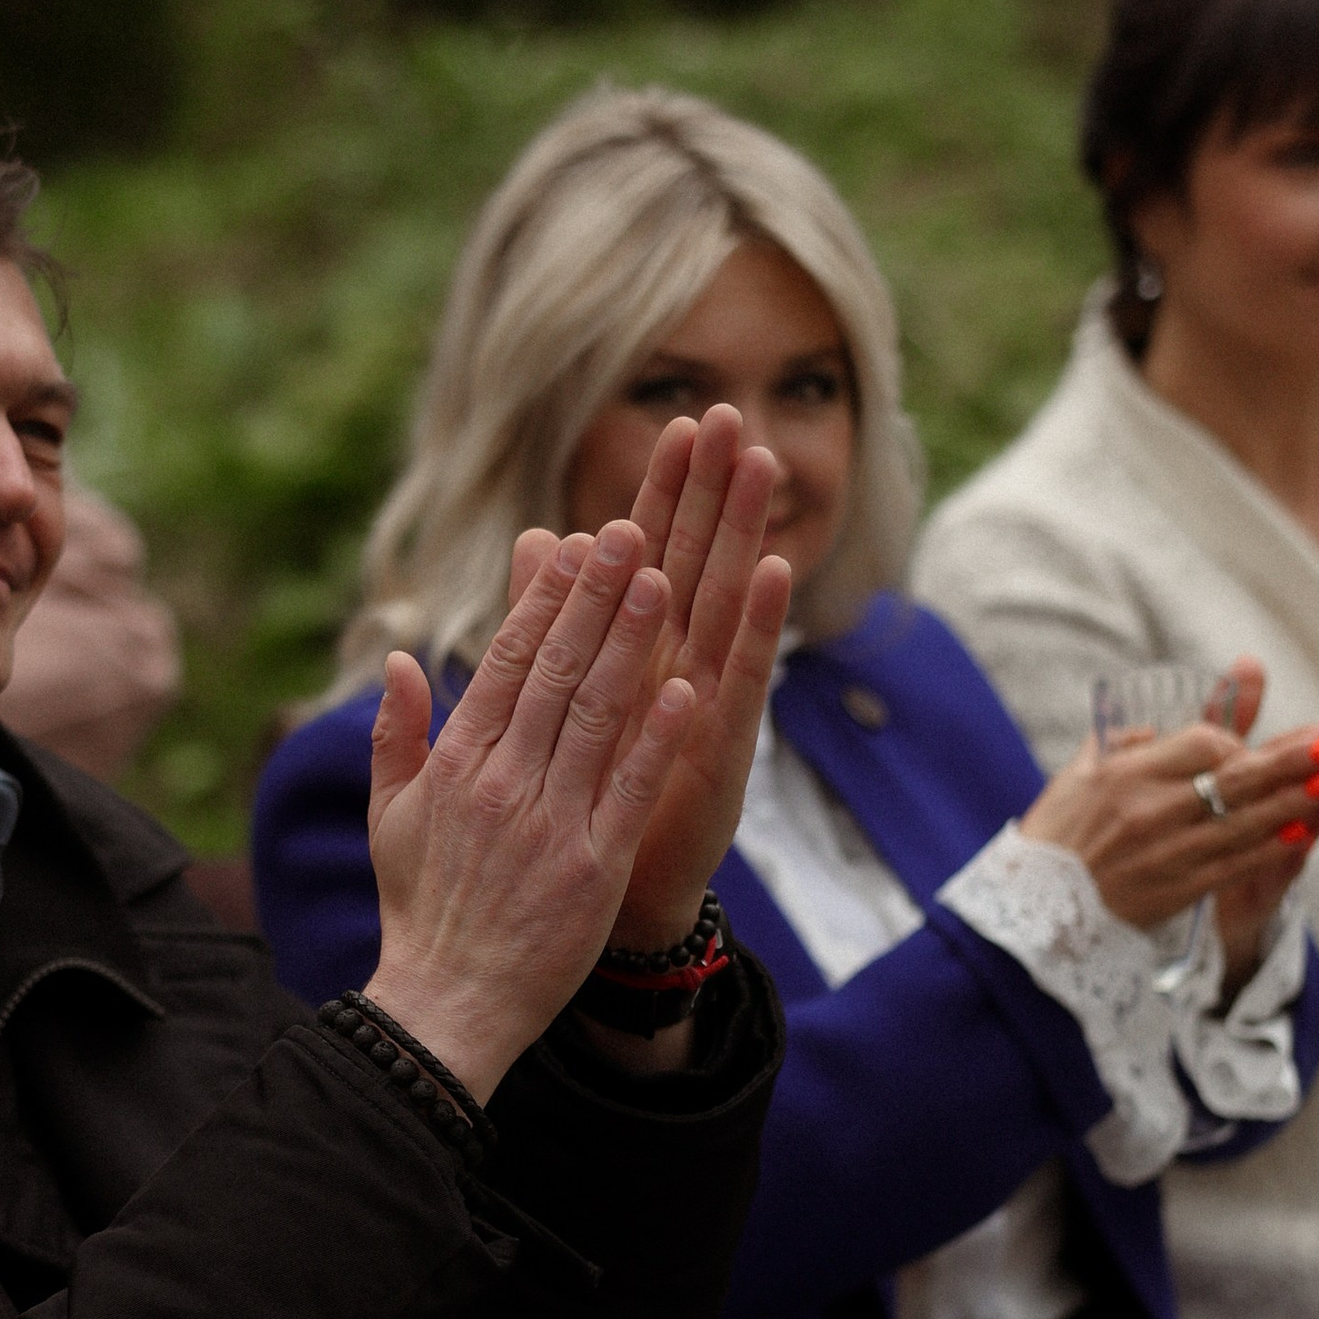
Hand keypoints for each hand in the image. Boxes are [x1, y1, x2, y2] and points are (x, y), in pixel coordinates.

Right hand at [360, 521, 703, 1102]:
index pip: (508, 662)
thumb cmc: (423, 912)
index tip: (575, 542)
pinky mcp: (592, 867)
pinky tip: (685, 687)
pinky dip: (656, 738)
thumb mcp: (392, 818)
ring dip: (630, 644)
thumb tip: (400, 658)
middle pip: (557, 670)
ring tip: (661, 580)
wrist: (448, 1005)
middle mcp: (503, 781)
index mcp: (459, 763)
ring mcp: (550, 822)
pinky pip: (629, 790)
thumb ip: (397, 735)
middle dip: (594, 596)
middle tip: (629, 530)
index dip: (545, 597)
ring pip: (597, 715)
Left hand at [508, 405, 792, 952]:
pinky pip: (742, 680)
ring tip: (761, 466)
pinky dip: (761, 626)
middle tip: (733, 415)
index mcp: (636, 653)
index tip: (682, 421)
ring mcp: (707, 706)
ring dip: (746, 533)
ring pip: (729, 604)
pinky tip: (777, 571)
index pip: (652, 555)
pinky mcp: (722, 750)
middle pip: (699, 560)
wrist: (608, 902)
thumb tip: (540, 535)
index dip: (667, 491)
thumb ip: (547, 619)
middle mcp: (680, 667)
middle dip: (714, 490)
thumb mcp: (558, 701)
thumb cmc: (586, 802)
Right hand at [1022, 707, 1318, 975]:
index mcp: (1125, 773)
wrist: (1034, 912)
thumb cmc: (1055, 837)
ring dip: (1296, 801)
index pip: (1203, 744)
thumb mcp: (1076, 776)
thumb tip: (1158, 728)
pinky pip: (1237, 863)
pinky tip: (1304, 831)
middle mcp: (1151, 809)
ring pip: (1247, 820)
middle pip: (1237, 777)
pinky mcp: (1178, 889)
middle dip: (1292, 759)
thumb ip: (1120, 745)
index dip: (1235, 742)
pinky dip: (1272, 847)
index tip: (1245, 746)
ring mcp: (1168, 852)